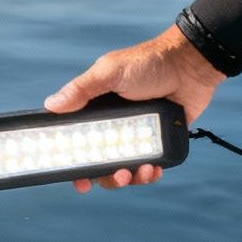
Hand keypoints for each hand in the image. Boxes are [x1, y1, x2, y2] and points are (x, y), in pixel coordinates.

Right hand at [46, 24, 226, 192]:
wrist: (191, 65)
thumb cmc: (149, 63)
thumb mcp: (110, 72)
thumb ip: (82, 90)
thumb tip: (51, 106)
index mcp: (96, 109)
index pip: (77, 141)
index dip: (73, 162)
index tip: (75, 178)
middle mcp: (114, 125)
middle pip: (99, 163)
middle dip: (104, 176)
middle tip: (116, 176)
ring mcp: (136, 135)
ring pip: (124, 168)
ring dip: (127, 178)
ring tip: (138, 172)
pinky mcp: (158, 141)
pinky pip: (148, 165)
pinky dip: (148, 173)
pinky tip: (153, 170)